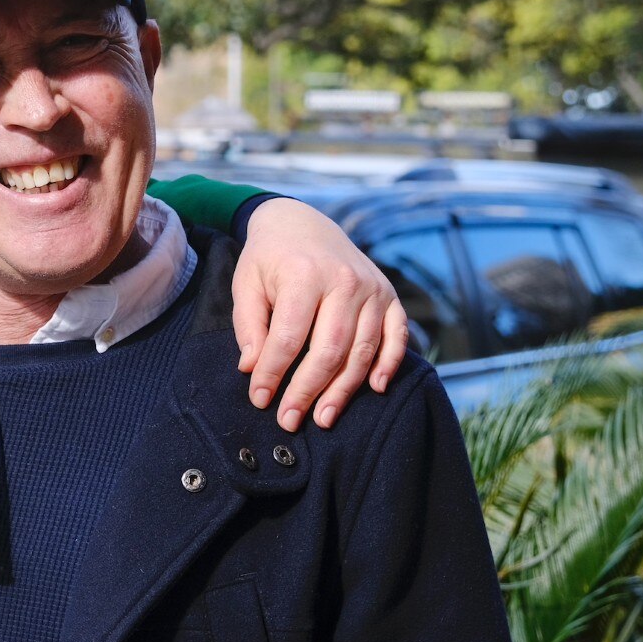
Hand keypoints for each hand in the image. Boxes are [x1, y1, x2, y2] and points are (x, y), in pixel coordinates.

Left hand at [231, 199, 408, 430]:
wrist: (300, 222)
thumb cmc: (268, 258)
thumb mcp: (246, 284)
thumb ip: (249, 327)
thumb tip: (252, 369)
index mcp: (303, 274)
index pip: (289, 337)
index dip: (274, 373)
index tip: (260, 399)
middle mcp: (344, 281)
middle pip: (330, 349)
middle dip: (308, 391)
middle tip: (289, 420)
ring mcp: (372, 288)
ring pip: (362, 350)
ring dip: (343, 390)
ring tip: (323, 418)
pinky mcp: (389, 296)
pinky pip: (396, 335)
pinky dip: (389, 363)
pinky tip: (375, 389)